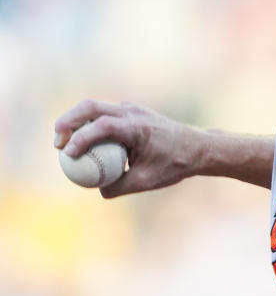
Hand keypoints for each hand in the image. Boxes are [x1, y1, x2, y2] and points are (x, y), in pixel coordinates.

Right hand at [54, 100, 203, 197]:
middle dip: (67, 121)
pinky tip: (84, 143)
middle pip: (91, 106)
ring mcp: (132, 109)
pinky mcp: (131, 112)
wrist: (198, 147)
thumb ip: (119, 186)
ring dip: (75, 121)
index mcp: (138, 127)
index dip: (81, 138)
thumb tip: (96, 189)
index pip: (103, 125)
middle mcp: (133, 113)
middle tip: (57, 144)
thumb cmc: (175, 164)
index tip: (68, 154)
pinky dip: (89, 124)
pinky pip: (104, 114)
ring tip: (64, 144)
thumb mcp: (146, 181)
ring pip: (95, 107)